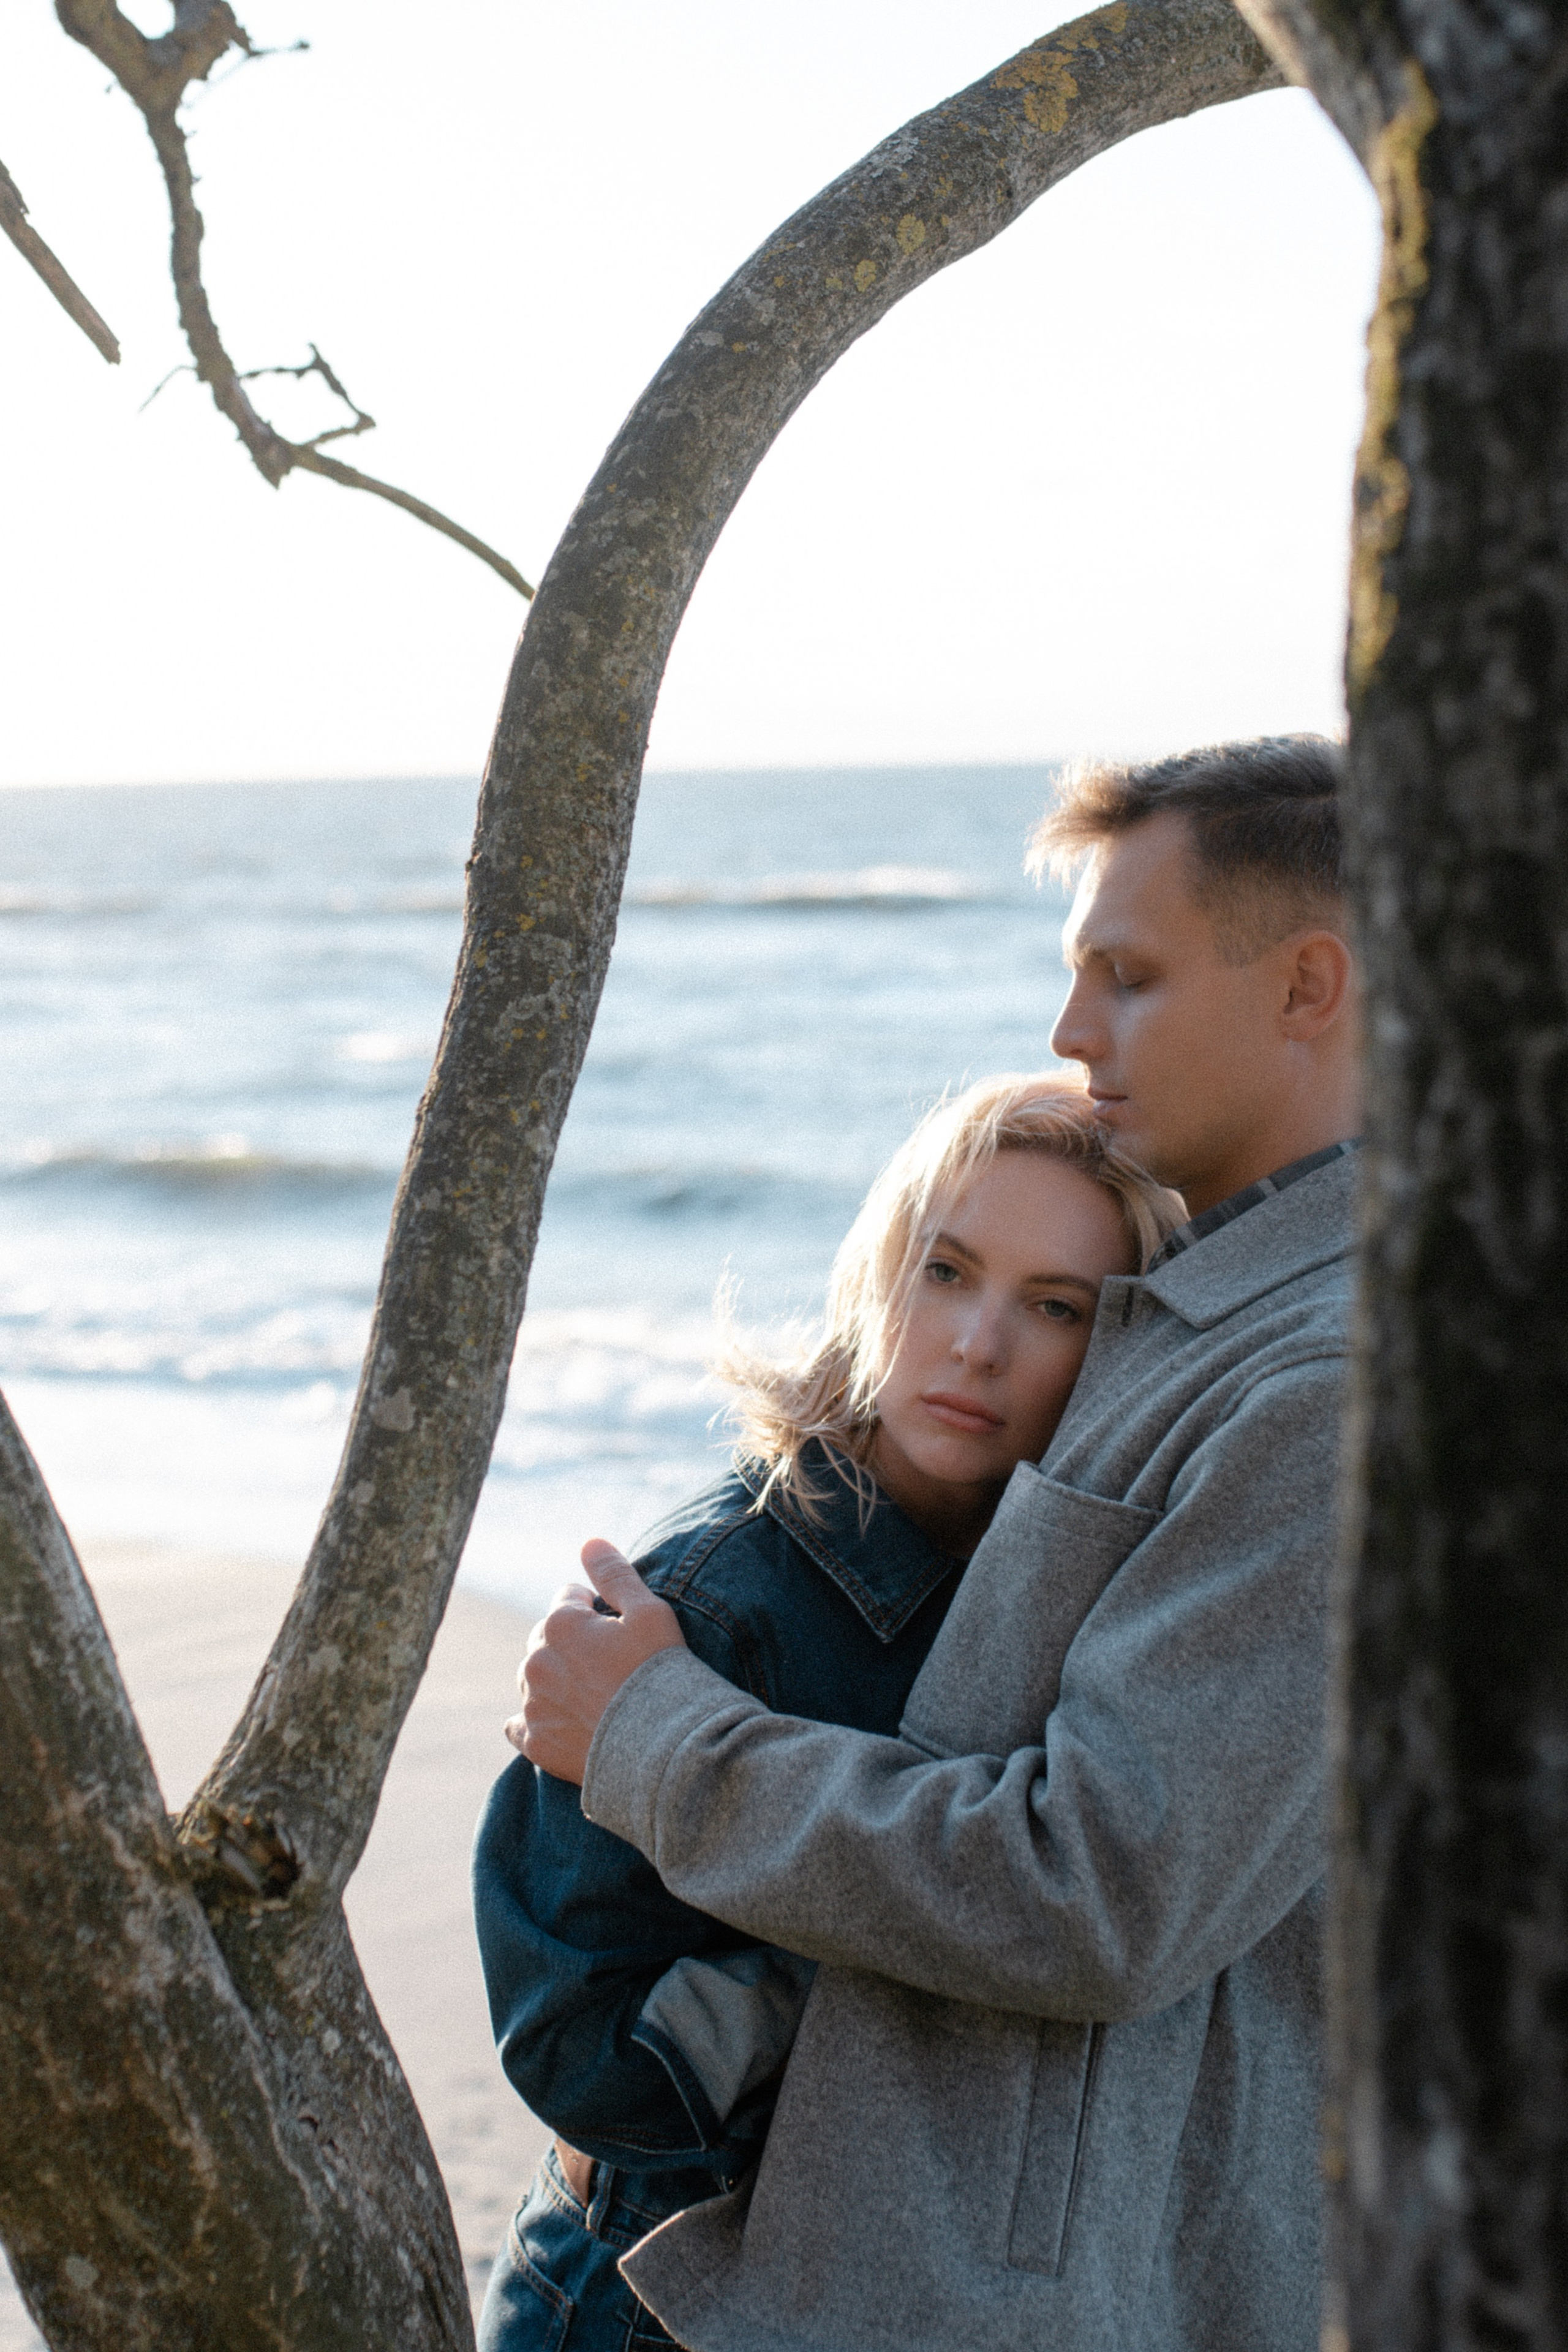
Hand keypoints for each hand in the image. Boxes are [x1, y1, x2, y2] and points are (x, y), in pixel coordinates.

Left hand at [504, 1539, 685, 1784]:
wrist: (663, 1748)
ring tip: (595, 1695)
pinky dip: (535, 1720)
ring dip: (554, 1679)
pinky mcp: (535, 1742)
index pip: (569, 1598)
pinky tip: (561, 1722)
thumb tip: (588, 1541)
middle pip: (546, 1637)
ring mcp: (532, 1704)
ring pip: (533, 1678)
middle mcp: (536, 1661)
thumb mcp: (648, 1613)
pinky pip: (519, 1725)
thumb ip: (614, 1573)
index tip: (620, 1631)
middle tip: (610, 1664)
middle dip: (571, 1642)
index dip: (598, 1611)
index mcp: (560, 1624)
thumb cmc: (659, 1674)